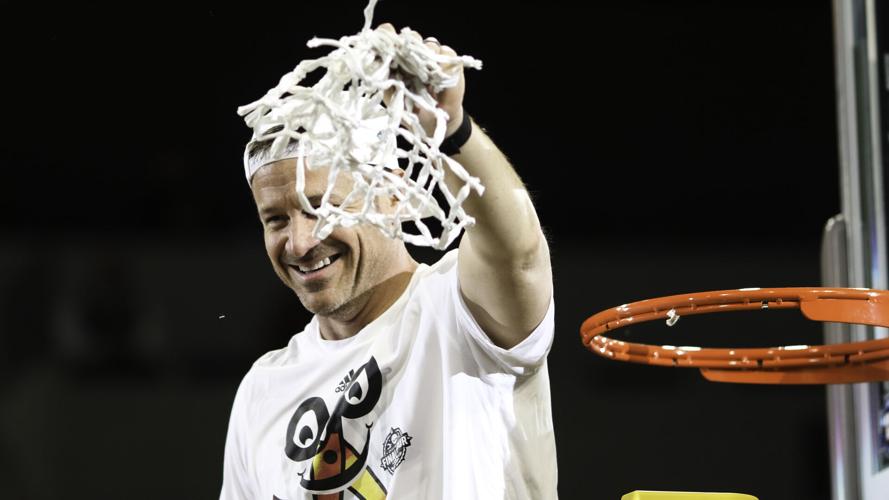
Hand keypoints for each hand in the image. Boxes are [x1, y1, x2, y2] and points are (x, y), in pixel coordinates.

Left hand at [376, 23, 465, 137]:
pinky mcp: (448, 62)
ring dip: (426, 54)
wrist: (433, 123)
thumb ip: (385, 82)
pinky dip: (442, 61)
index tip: (384, 37)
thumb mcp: (393, 99)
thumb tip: (378, 65)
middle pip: (409, 38)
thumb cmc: (410, 111)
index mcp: (395, 62)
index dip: (385, 35)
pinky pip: (446, 53)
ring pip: (429, 43)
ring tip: (425, 73)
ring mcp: (431, 58)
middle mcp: (412, 56)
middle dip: (407, 44)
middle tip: (406, 56)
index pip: (388, 40)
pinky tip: (439, 75)